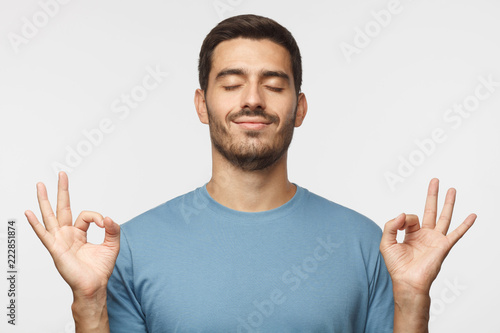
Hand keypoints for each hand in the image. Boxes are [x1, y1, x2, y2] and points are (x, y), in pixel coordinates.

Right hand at [25, 171, 119, 298]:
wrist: (93, 286)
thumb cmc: (100, 269)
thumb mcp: (112, 245)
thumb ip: (113, 229)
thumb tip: (110, 217)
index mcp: (79, 233)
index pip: (86, 215)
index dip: (98, 217)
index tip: (106, 224)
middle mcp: (67, 234)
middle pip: (62, 208)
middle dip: (62, 191)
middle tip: (61, 174)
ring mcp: (60, 240)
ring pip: (50, 216)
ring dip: (44, 200)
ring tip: (40, 185)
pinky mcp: (56, 249)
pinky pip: (44, 234)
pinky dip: (36, 224)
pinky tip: (28, 213)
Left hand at [380, 178, 476, 294]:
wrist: (407, 281)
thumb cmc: (397, 266)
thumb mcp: (386, 242)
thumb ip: (391, 225)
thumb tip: (403, 213)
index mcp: (411, 234)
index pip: (409, 218)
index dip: (404, 219)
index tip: (401, 225)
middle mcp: (424, 235)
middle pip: (430, 210)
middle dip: (432, 195)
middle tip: (435, 180)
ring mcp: (435, 239)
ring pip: (443, 217)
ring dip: (448, 203)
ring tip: (452, 189)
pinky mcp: (443, 246)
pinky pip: (456, 233)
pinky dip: (465, 224)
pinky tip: (472, 215)